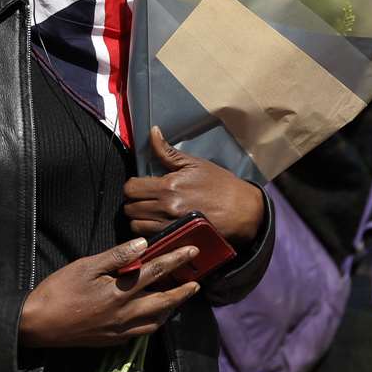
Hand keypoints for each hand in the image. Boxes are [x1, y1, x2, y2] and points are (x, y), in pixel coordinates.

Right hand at [18, 238, 201, 347]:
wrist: (37, 325)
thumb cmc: (59, 291)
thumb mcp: (86, 266)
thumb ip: (117, 256)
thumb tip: (143, 245)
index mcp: (120, 293)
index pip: (156, 272)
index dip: (176, 260)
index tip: (192, 252)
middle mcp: (125, 315)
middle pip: (164, 302)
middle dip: (183, 292)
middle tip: (196, 283)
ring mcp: (120, 331)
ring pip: (156, 322)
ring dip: (170, 309)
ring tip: (178, 299)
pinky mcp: (112, 341)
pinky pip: (141, 333)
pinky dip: (153, 323)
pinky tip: (152, 316)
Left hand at [123, 127, 264, 246]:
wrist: (243, 210)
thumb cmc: (221, 185)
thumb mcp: (194, 164)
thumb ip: (167, 151)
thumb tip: (152, 132)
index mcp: (168, 186)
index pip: (130, 188)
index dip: (132, 186)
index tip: (141, 186)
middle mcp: (166, 207)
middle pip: (129, 209)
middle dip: (134, 203)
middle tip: (144, 199)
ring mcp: (171, 226)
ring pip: (136, 226)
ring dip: (140, 219)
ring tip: (150, 213)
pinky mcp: (177, 239)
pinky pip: (151, 239)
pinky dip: (149, 233)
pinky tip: (158, 225)